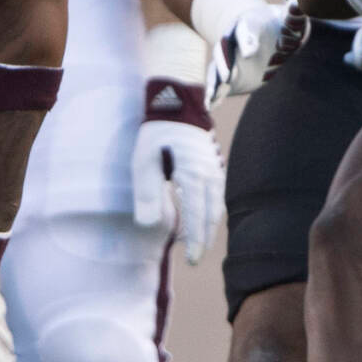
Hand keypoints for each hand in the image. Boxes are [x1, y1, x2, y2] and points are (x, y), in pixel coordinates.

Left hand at [132, 83, 223, 263]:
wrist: (177, 102)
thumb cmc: (156, 132)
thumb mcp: (143, 160)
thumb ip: (146, 191)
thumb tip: (148, 224)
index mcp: (193, 174)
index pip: (196, 216)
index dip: (195, 241)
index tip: (192, 260)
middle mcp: (210, 173)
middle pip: (212, 214)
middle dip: (204, 239)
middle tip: (195, 259)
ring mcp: (215, 168)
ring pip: (217, 205)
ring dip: (209, 226)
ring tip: (198, 243)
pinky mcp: (214, 164)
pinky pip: (217, 194)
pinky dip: (212, 210)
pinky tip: (202, 217)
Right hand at [204, 0, 309, 101]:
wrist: (270, 32)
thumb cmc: (280, 23)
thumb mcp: (287, 18)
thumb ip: (292, 12)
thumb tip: (296, 2)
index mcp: (247, 23)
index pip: (245, 30)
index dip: (247, 41)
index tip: (250, 53)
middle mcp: (233, 40)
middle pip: (225, 50)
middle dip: (225, 63)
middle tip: (227, 76)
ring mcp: (229, 57)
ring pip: (217, 68)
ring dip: (215, 81)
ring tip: (212, 96)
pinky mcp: (229, 73)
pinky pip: (218, 83)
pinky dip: (214, 94)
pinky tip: (211, 106)